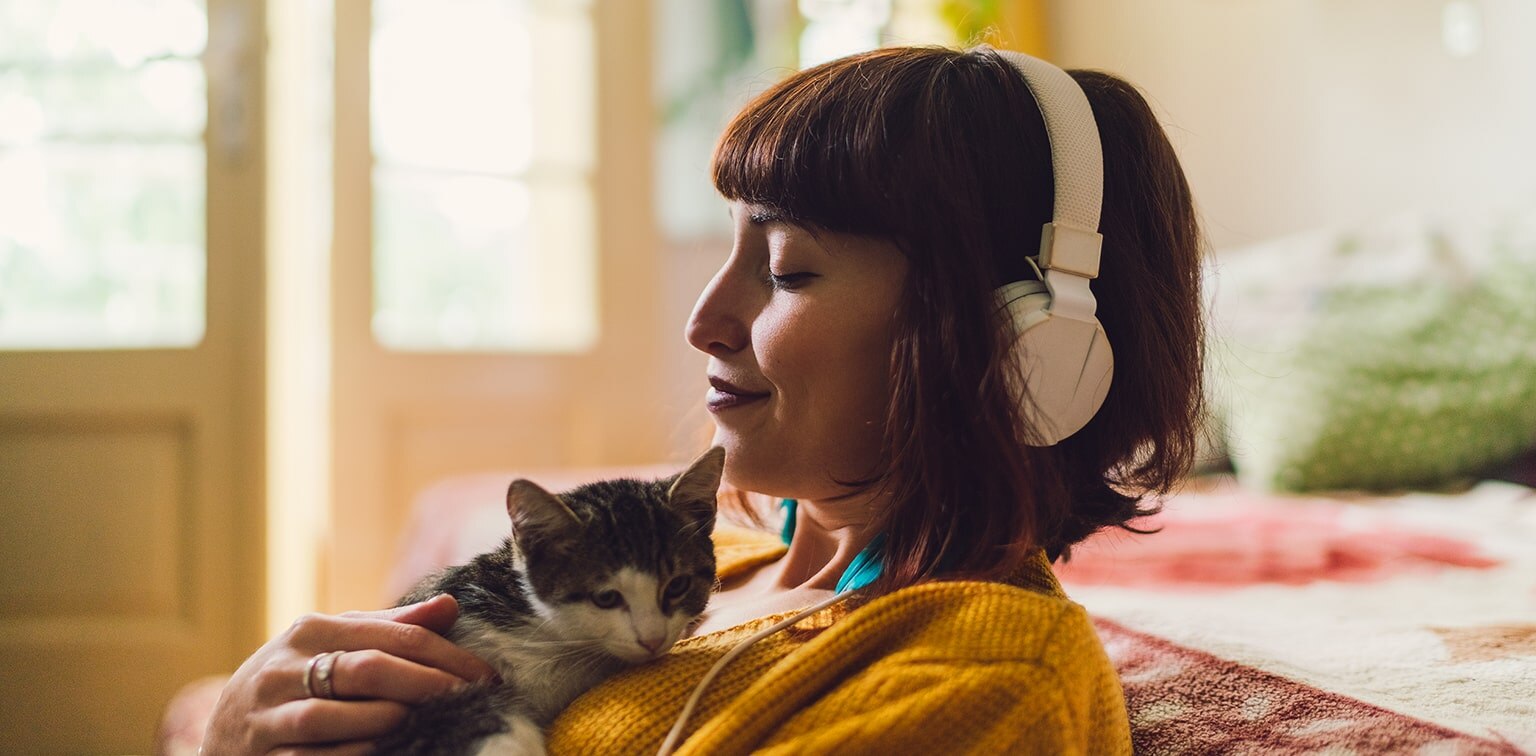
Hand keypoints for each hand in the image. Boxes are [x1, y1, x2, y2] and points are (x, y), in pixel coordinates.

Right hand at [202, 594, 498, 754]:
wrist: (223, 733)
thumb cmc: (296, 681)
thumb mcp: (333, 645)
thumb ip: (389, 628)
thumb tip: (449, 606)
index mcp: (310, 630)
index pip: (392, 636)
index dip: (447, 655)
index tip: (486, 676)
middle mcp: (283, 668)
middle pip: (367, 670)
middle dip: (426, 685)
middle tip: (469, 699)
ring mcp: (267, 716)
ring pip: (333, 718)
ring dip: (388, 722)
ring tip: (429, 724)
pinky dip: (354, 755)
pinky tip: (389, 751)